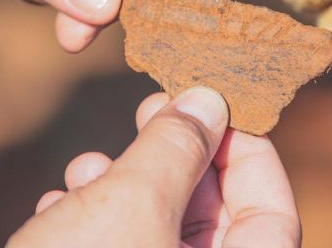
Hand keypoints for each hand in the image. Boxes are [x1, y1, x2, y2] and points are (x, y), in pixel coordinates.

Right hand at [7, 88, 300, 246]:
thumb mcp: (130, 204)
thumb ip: (176, 147)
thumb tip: (210, 99)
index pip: (273, 213)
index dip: (248, 151)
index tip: (212, 106)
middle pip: (213, 218)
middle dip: (177, 158)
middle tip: (151, 108)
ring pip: (158, 232)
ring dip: (124, 187)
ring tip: (86, 167)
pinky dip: (96, 223)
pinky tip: (58, 208)